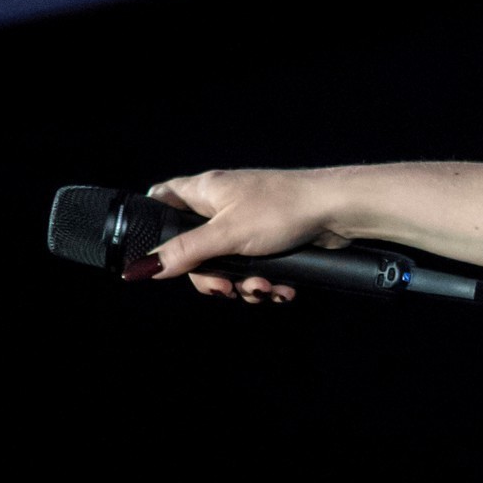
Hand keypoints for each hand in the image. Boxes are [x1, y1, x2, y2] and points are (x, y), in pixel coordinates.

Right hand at [141, 169, 352, 302]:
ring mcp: (248, 223)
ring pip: (228, 264)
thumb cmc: (282, 209)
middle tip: (226, 288)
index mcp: (204, 192)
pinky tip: (280, 289)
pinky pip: (256, 268)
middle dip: (212, 276)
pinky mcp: (272, 240)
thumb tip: (143, 267)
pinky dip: (265, 282)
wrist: (339, 210)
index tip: (168, 260)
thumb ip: (185, 252)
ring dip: (244, 285)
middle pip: (195, 249)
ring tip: (264, 289)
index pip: (162, 203)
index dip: (159, 232)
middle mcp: (223, 205)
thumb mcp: (227, 234)